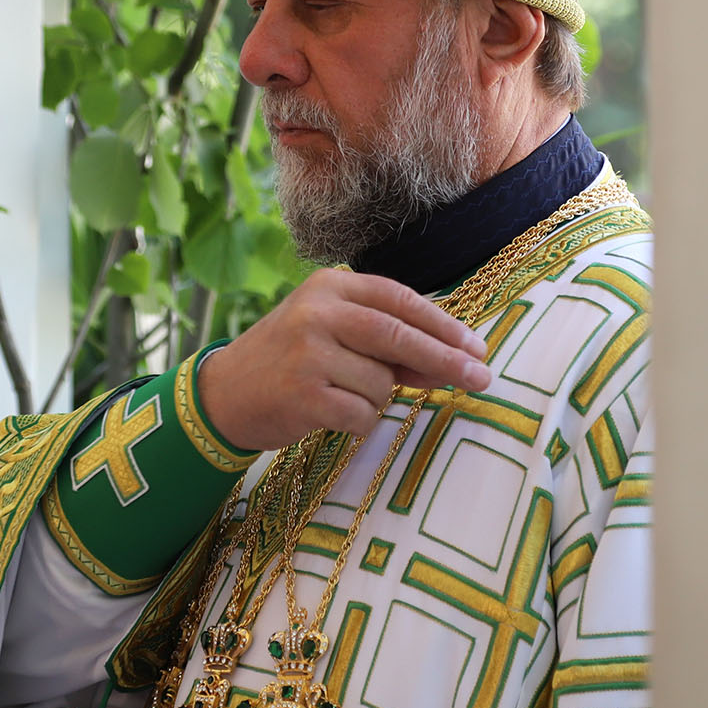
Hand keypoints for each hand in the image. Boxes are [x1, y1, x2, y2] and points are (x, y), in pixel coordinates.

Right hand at [196, 268, 491, 450]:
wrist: (226, 393)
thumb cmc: (290, 359)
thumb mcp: (331, 332)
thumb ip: (384, 340)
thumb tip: (453, 360)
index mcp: (328, 286)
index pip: (399, 299)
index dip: (443, 324)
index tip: (476, 347)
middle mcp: (317, 312)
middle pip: (398, 335)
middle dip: (446, 360)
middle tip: (482, 379)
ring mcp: (308, 352)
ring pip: (381, 382)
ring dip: (377, 398)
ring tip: (341, 395)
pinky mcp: (303, 394)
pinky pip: (362, 414)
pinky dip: (360, 421)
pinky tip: (333, 414)